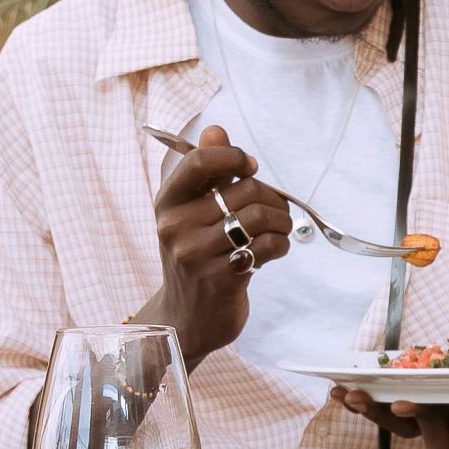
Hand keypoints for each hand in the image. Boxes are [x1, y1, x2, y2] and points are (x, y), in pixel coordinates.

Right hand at [150, 128, 295, 364]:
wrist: (185, 319)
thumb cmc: (195, 256)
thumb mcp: (190, 213)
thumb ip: (205, 170)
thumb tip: (216, 129)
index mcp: (167, 203)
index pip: (199, 161)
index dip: (234, 157)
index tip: (250, 168)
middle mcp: (176, 227)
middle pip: (244, 190)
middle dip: (272, 197)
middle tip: (274, 211)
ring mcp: (196, 255)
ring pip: (260, 216)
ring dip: (281, 222)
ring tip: (278, 231)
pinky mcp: (221, 279)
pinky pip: (267, 246)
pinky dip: (281, 245)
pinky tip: (274, 251)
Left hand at [334, 390, 448, 448]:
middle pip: (441, 433)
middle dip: (422, 417)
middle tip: (404, 400)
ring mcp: (443, 423)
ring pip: (408, 427)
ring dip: (380, 413)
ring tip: (354, 396)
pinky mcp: (423, 412)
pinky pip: (389, 413)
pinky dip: (364, 403)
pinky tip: (338, 389)